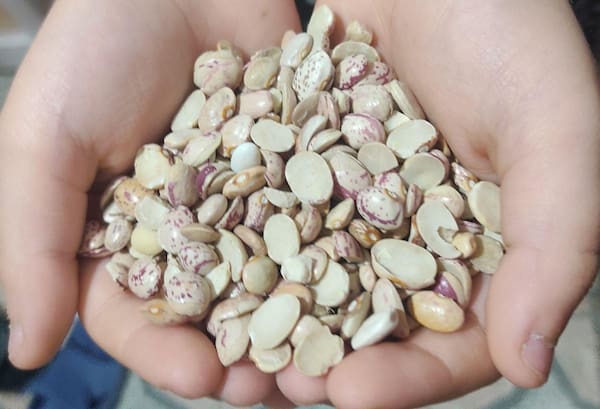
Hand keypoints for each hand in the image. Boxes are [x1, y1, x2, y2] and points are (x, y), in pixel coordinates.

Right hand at [0, 0, 300, 404]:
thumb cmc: (96, 47)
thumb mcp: (44, 140)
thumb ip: (33, 243)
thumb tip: (27, 351)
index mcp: (120, 232)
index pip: (136, 313)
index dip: (162, 352)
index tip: (198, 377)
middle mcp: (187, 227)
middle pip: (213, 309)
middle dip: (240, 350)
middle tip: (272, 389)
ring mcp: (248, 199)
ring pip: (272, 275)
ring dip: (296, 319)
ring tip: (324, 358)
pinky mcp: (295, 166)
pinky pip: (317, 216)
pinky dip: (335, 251)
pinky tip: (361, 285)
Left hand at [272, 1, 599, 407]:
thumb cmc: (508, 30)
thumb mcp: (555, 128)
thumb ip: (558, 242)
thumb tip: (530, 365)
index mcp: (490, 248)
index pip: (458, 341)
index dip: (410, 378)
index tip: (351, 394)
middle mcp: (422, 236)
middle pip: (377, 325)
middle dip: (330, 361)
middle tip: (278, 391)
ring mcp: (365, 205)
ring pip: (322, 282)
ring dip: (282, 320)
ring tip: (235, 353)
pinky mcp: (317, 168)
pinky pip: (283, 219)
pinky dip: (253, 248)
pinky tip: (216, 272)